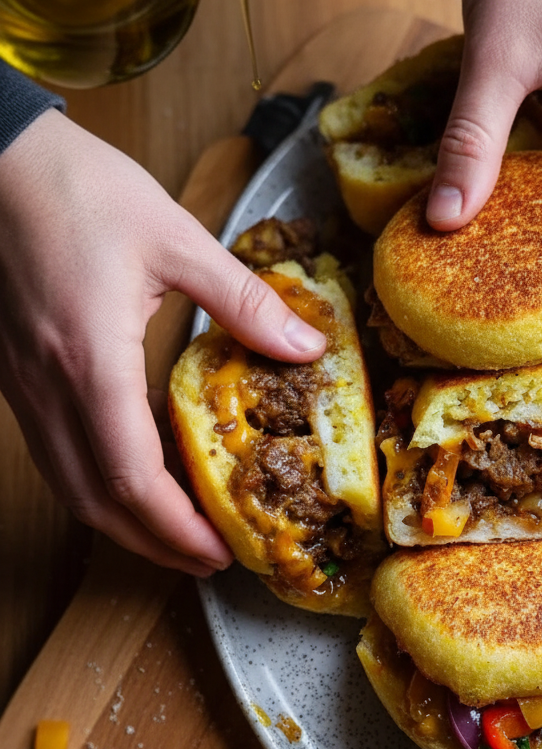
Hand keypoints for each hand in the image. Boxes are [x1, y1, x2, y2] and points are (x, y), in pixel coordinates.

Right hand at [0, 109, 325, 575]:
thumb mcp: (175, 238)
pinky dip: (97, 483)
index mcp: (91, 360)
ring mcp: (25, 385)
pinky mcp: (17, 374)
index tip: (218, 551)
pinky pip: (56, 452)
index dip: (175, 528)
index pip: (131, 477)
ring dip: (122, 522)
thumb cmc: (78, 189)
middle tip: (207, 559)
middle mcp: (49, 387)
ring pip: (68, 485)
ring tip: (177, 532)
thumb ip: (243, 301)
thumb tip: (306, 345)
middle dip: (153, 544)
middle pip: (95, 501)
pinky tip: (135, 474)